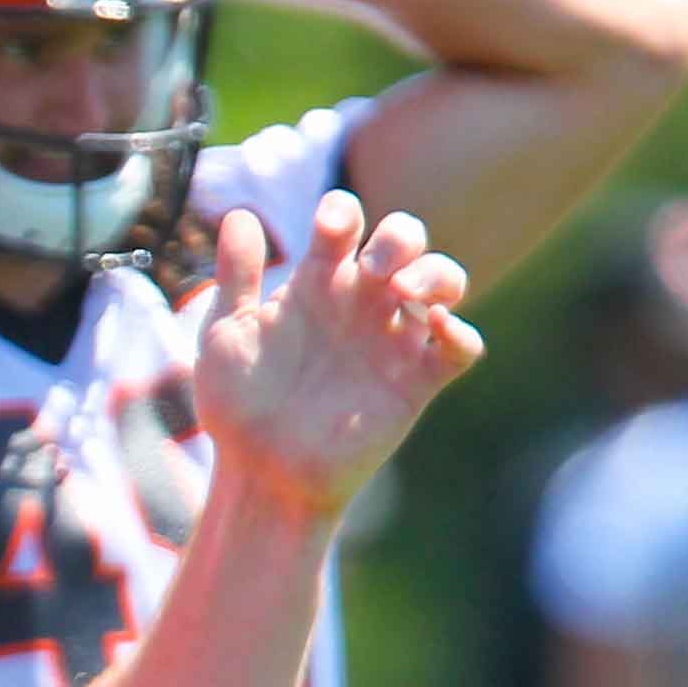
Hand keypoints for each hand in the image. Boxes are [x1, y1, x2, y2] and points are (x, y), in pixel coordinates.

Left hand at [193, 193, 481, 530]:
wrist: (260, 473)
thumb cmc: (237, 405)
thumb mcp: (225, 336)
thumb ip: (235, 278)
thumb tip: (237, 214)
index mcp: (316, 282)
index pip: (344, 224)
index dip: (343, 213)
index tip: (330, 229)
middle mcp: (360, 303)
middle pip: (406, 240)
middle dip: (401, 237)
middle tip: (374, 270)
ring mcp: (391, 340)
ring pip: (445, 281)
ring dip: (437, 273)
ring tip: (406, 292)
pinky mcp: (416, 384)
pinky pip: (461, 348)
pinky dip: (461, 333)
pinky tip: (437, 329)